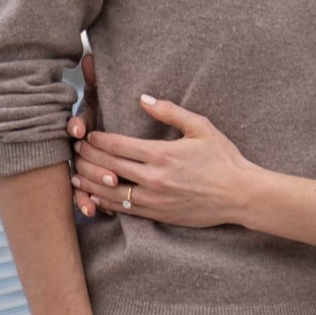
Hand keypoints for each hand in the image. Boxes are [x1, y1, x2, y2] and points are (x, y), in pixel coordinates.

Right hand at [68, 54, 99, 217]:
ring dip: (90, 184)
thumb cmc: (95, 112)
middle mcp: (75, 145)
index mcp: (81, 124)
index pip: (76, 123)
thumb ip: (93, 80)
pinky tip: (92, 211)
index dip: (77, 125)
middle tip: (110, 171)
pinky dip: (84, 202)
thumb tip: (88, 57)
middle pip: (79, 155)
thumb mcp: (97, 98)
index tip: (80, 128)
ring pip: (78, 176)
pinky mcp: (79, 182)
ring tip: (106, 191)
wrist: (70, 133)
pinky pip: (79, 195)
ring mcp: (76, 164)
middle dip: (92, 163)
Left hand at [72, 95, 254, 228]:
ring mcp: (154, 199)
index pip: (117, 146)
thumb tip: (143, 99)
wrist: (239, 195)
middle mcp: (153, 179)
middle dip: (88, 158)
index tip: (87, 134)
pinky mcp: (158, 214)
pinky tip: (95, 197)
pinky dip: (106, 203)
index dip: (97, 140)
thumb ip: (170, 112)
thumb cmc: (223, 158)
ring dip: (89, 183)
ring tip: (76, 175)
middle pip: (108, 168)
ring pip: (110, 193)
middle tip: (76, 151)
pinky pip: (124, 211)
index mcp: (162, 154)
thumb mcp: (201, 127)